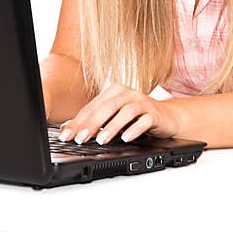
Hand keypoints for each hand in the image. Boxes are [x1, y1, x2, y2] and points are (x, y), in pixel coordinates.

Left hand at [56, 83, 179, 143]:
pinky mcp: (155, 113)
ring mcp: (142, 102)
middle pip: (107, 107)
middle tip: (80, 138)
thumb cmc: (136, 117)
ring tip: (101, 141)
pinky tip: (126, 138)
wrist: (166, 117)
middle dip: (92, 124)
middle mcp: (127, 94)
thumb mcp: (112, 118)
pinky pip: (145, 120)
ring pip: (125, 112)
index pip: (92, 107)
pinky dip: (135, 129)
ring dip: (112, 127)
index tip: (66, 135)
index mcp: (114, 92)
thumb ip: (93, 121)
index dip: (78, 121)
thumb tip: (67, 128)